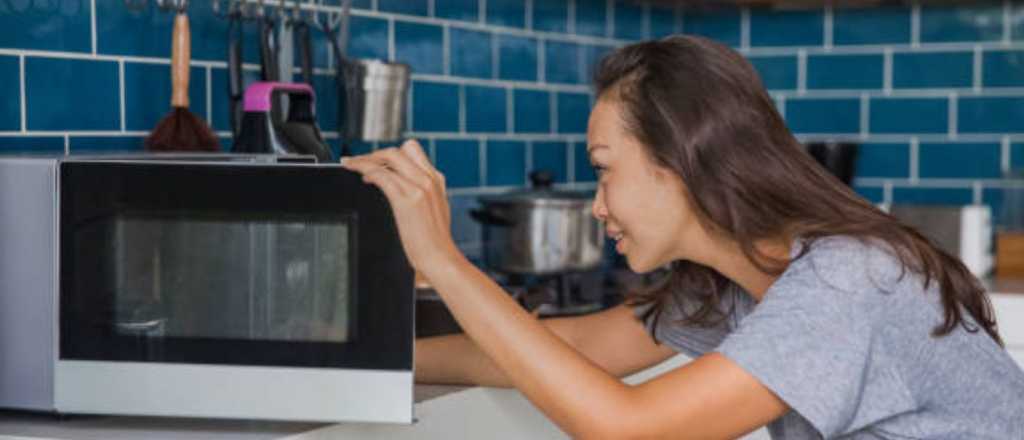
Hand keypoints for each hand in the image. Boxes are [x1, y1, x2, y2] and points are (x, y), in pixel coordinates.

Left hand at [340, 139, 457, 282]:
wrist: (440, 258)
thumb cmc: (434, 241)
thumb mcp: (436, 209)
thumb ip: (423, 194)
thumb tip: (405, 188)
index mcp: (436, 180)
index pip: (412, 151)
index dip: (391, 153)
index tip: (377, 160)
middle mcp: (428, 179)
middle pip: (399, 150)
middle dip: (375, 153)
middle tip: (360, 161)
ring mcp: (419, 187)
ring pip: (388, 158)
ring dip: (365, 159)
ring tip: (353, 165)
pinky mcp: (407, 199)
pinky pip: (381, 175)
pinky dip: (366, 170)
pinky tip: (360, 176)